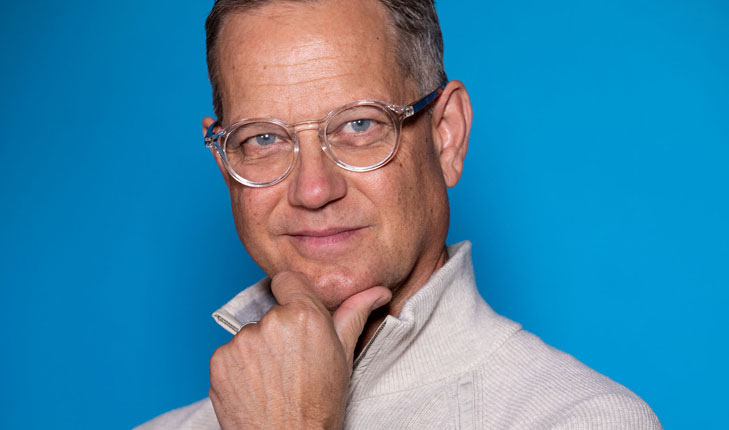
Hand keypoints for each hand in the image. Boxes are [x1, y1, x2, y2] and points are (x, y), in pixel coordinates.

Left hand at [209, 272, 391, 428]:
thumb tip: (377, 291)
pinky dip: (238, 368)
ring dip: (257, 351)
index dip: (292, 297)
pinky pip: (229, 354)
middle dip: (278, 332)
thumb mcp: (343, 356)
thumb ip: (354, 314)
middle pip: (270, 313)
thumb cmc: (320, 404)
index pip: (287, 281)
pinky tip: (255, 387)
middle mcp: (270, 323)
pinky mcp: (219, 361)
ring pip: (249, 334)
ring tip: (273, 380)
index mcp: (304, 315)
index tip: (295, 317)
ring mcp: (242, 342)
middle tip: (291, 363)